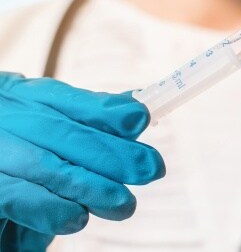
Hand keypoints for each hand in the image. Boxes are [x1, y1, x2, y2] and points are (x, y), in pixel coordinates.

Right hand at [0, 73, 164, 248]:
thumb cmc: (19, 174)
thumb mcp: (50, 143)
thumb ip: (84, 124)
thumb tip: (133, 111)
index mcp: (11, 98)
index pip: (56, 97)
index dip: (100, 108)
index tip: (140, 118)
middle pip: (57, 131)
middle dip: (110, 151)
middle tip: (152, 168)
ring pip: (42, 164)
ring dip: (89, 184)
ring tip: (124, 203)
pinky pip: (14, 196)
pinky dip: (49, 207)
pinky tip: (77, 218)